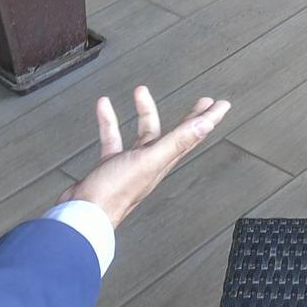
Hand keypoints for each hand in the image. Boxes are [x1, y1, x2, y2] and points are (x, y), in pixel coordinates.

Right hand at [60, 85, 229, 226]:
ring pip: (143, 134)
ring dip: (143, 112)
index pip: (193, 136)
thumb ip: (176, 142)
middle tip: (202, 101)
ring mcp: (131, 164)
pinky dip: (109, 122)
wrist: (83, 215)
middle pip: (176, 135)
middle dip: (189, 116)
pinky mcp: (110, 166)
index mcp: (164, 162)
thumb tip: (205, 126)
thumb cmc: (115, 192)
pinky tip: (104, 107)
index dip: (209, 119)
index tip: (222, 105)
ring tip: (140, 91)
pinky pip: (113, 139)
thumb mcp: (149, 161)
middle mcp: (151, 163)